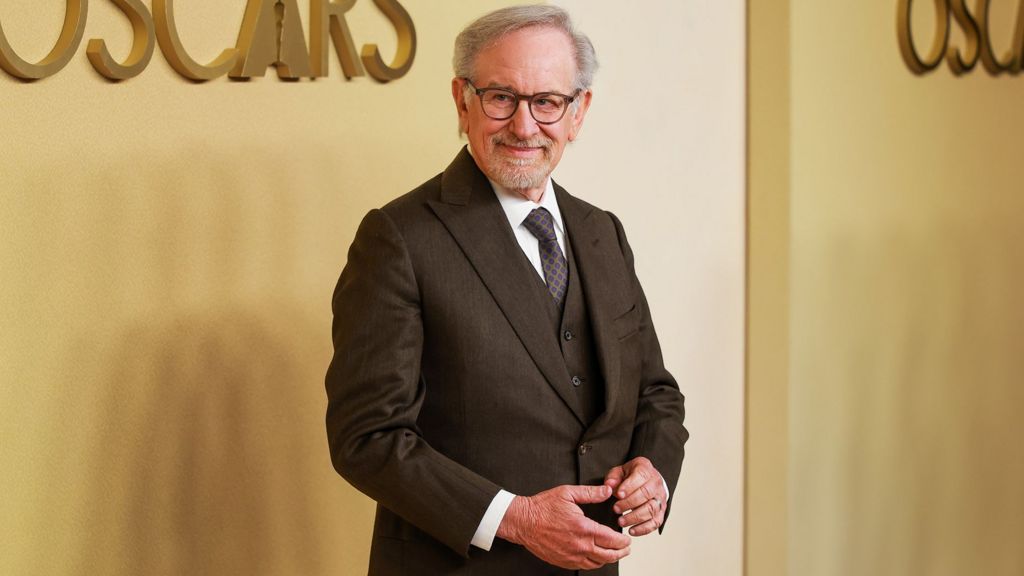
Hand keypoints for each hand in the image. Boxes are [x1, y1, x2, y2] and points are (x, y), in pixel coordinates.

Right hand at [496, 484, 631, 569]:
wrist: (523, 521)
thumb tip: (607, 491)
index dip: (623, 541)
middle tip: (626, 548)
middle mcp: (580, 546)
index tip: (626, 538)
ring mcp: (571, 556)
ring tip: (614, 553)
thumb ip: (591, 493)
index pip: (612, 540)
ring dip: (609, 559)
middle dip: (621, 552)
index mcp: (584, 528)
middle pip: (609, 555)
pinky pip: (584, 567)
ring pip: (597, 564)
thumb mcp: (568, 493)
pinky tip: (596, 557)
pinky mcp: (563, 561)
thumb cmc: (542, 507)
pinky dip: (594, 563)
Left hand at [604, 457, 665, 535]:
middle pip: (646, 494)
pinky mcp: (661, 512)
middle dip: (630, 503)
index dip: (629, 486)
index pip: (640, 476)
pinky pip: (656, 522)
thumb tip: (609, 485)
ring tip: (621, 521)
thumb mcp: (620, 471)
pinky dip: (644, 528)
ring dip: (635, 517)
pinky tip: (632, 530)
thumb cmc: (631, 476)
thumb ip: (613, 477)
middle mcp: (656, 483)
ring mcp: (660, 498)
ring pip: (652, 509)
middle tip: (616, 509)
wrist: (646, 480)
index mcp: (645, 469)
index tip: (618, 495)